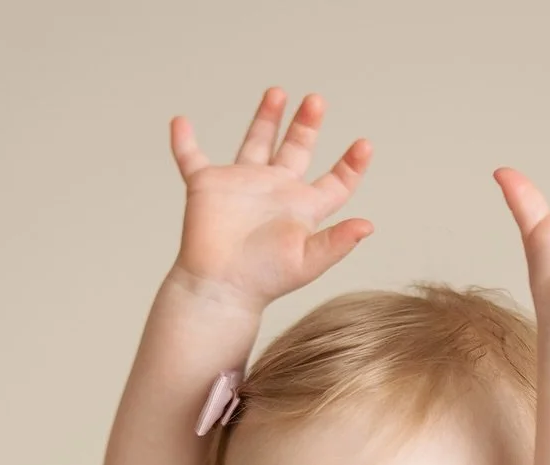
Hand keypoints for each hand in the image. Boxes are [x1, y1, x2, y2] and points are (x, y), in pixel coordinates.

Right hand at [169, 88, 373, 310]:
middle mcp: (274, 192)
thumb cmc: (263, 281)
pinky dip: (184, 141)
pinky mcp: (207, 186)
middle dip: (306, 125)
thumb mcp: (307, 261)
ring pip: (256, 143)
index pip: (334, 183)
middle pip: (296, 149)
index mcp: (302, 208)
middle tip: (316, 101)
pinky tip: (180, 122)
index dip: (350, 165)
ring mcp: (241, 186)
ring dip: (266, 117)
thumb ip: (337, 242)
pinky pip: (191, 158)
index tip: (364, 145)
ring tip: (278, 92)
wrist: (220, 288)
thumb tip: (369, 225)